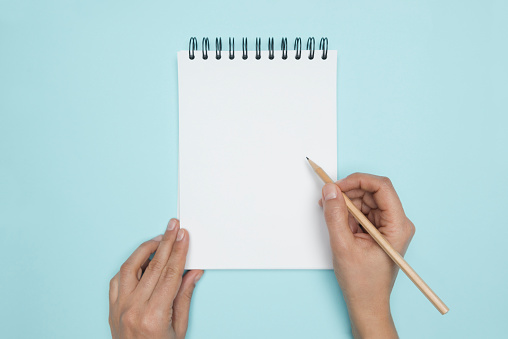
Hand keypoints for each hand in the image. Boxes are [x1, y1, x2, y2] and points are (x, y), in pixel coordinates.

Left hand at [109, 219, 203, 338]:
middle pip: (153, 266)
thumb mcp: (179, 328)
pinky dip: (130, 266)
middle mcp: (133, 309)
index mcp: (153, 316)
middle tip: (173, 226)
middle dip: (166, 242)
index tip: (183, 236)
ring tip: (159, 238)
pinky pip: (118, 279)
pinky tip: (141, 259)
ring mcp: (119, 307)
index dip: (179, 252)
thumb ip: (184, 296)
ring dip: (146, 249)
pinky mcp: (111, 307)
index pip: (170, 274)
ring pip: (130, 267)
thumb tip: (193, 271)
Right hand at [319, 173, 414, 338]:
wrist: (367, 304)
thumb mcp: (343, 246)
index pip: (382, 187)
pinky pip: (363, 210)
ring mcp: (388, 226)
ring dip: (346, 202)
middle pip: (373, 191)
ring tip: (330, 213)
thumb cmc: (362, 282)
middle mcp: (397, 222)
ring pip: (366, 199)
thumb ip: (335, 215)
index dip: (358, 181)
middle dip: (348, 192)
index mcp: (397, 226)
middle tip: (328, 197)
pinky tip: (337, 221)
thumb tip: (330, 190)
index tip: (337, 185)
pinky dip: (347, 212)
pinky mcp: (379, 229)